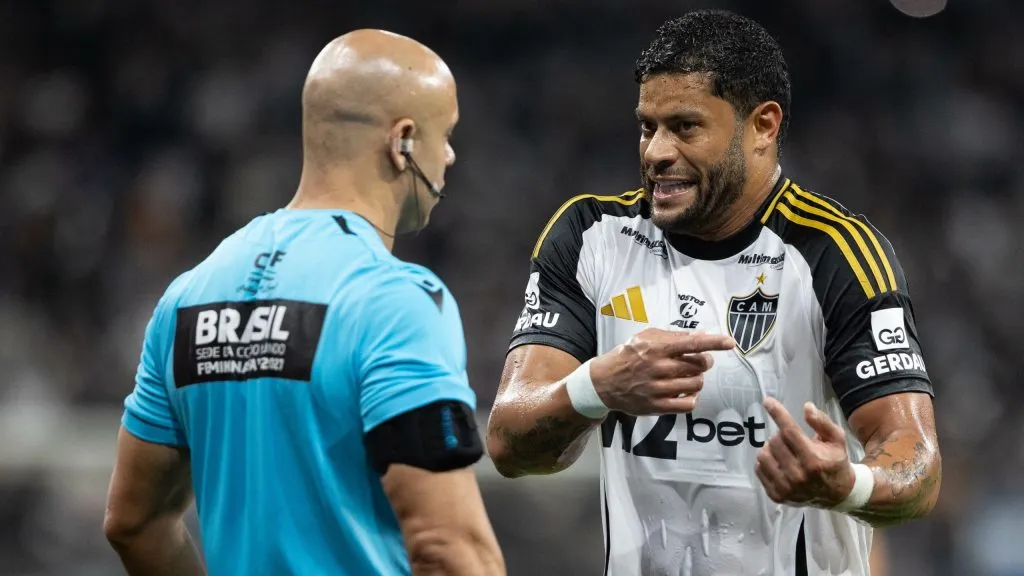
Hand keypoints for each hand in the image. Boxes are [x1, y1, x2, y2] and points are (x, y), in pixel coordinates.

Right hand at [589, 329, 734, 415]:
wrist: (604, 382)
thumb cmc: (627, 356)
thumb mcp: (645, 338)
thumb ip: (672, 337)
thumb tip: (699, 335)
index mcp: (656, 348)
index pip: (691, 343)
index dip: (713, 342)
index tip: (730, 342)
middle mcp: (658, 368)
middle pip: (698, 366)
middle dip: (705, 363)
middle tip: (700, 362)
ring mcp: (657, 388)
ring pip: (695, 385)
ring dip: (698, 380)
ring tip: (690, 377)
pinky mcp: (656, 406)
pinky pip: (687, 405)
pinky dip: (691, 399)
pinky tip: (685, 393)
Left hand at [755, 398, 855, 507]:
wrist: (838, 495)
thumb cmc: (835, 462)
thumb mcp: (836, 440)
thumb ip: (822, 422)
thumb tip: (807, 407)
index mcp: (814, 459)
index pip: (789, 431)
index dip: (777, 413)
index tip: (768, 401)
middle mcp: (798, 475)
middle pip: (775, 441)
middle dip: (781, 435)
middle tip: (790, 439)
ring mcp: (786, 487)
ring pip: (763, 455)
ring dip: (770, 448)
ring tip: (783, 450)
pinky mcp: (777, 495)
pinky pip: (759, 469)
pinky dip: (765, 462)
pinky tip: (778, 462)